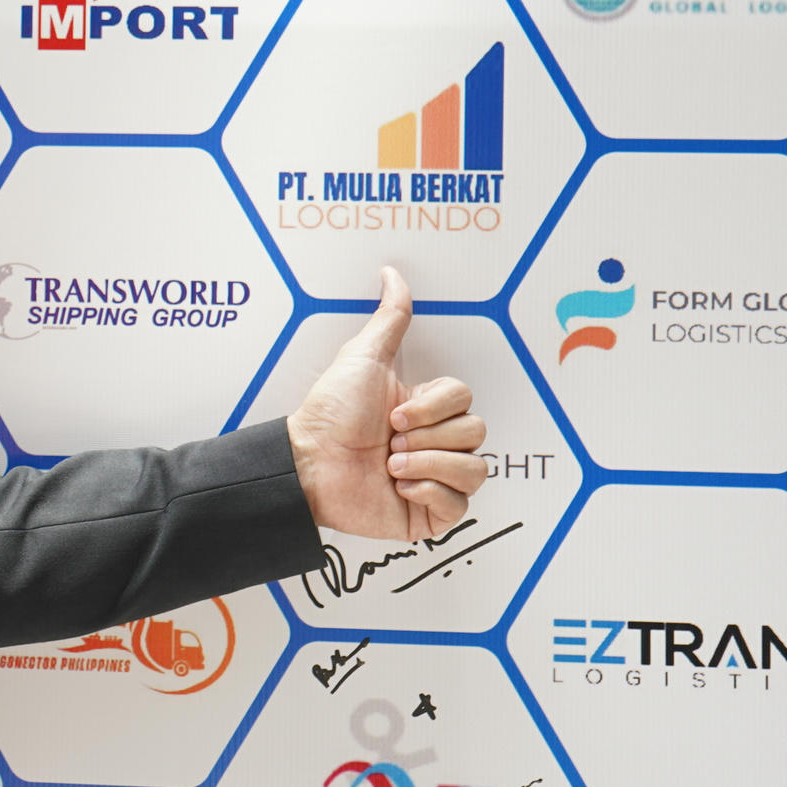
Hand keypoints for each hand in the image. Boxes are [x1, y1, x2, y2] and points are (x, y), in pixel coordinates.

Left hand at [284, 267, 488, 541]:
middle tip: (388, 439)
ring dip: (427, 463)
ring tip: (390, 464)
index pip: (465, 398)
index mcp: (426, 407)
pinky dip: (428, 491)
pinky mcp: (431, 511)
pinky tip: (399, 487)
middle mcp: (435, 440)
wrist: (310, 464)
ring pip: (475, 468)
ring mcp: (435, 477)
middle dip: (426, 435)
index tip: (392, 413)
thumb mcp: (364, 356)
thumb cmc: (332, 413)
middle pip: (475, 431)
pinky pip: (460, 503)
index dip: (432, 406)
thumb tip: (392, 274)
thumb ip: (390, 318)